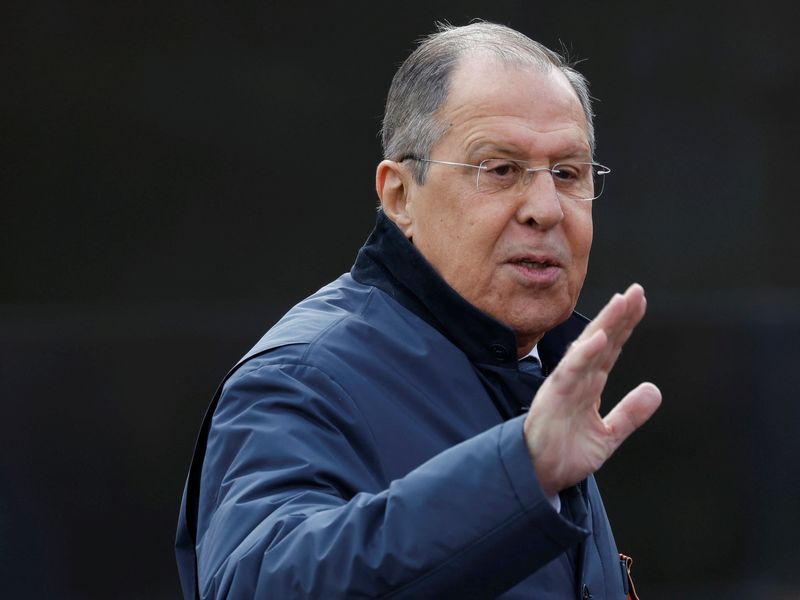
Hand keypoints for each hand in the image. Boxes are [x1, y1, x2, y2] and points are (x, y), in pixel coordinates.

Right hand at [523, 283, 661, 497]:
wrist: (539, 476)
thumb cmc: (565, 455)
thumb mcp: (608, 435)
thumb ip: (630, 413)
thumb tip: (655, 390)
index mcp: (590, 386)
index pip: (611, 349)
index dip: (626, 326)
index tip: (640, 302)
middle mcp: (578, 379)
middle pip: (602, 341)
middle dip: (619, 315)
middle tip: (636, 291)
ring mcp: (565, 384)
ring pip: (588, 348)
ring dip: (605, 324)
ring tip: (621, 302)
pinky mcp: (553, 396)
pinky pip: (571, 370)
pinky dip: (584, 353)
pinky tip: (599, 336)